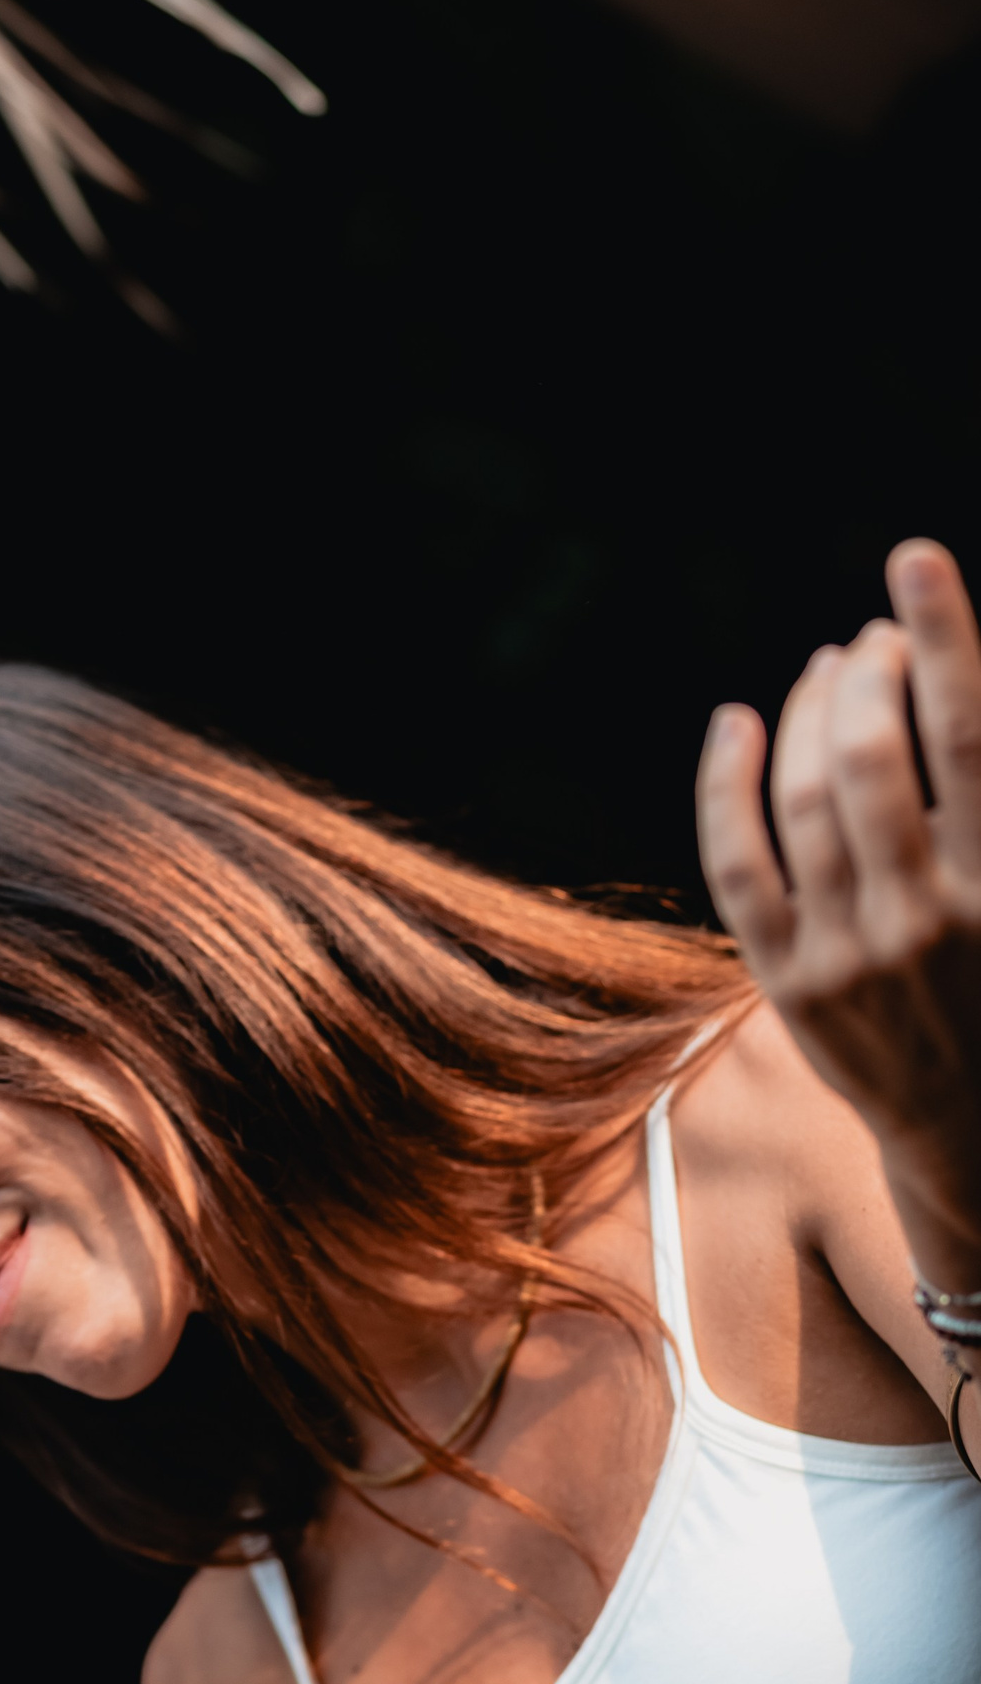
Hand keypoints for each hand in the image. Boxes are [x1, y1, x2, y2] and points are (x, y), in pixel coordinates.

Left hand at [696, 539, 980, 1251]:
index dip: (940, 636)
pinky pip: (736, 864)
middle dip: (867, 673)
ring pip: (801, 799)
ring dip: (805, 712)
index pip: (967, 734)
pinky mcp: (784, 981)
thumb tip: (951, 693)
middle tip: (872, 642)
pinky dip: (727, 785)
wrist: (968, 1122)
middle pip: (870, 754)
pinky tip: (734, 726)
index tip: (913, 560)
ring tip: (827, 671)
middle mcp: (922, 915)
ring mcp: (845, 953)